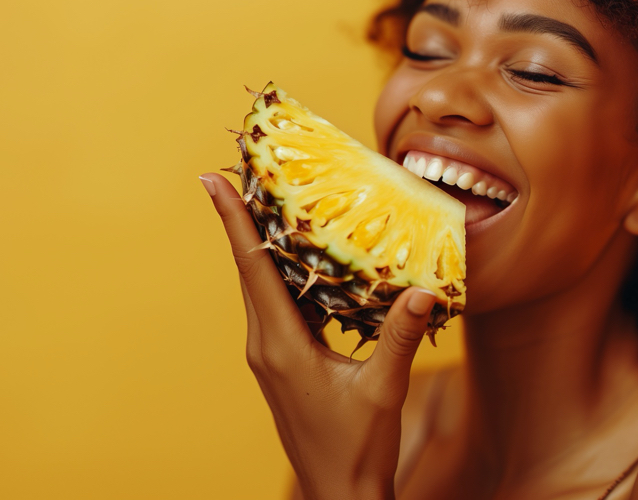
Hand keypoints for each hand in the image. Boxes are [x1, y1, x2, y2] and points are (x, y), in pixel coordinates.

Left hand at [200, 173, 437, 499]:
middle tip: (241, 171)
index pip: (253, 268)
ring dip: (259, 245)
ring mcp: (269, 355)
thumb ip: (400, 338)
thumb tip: (424, 291)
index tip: (212, 179)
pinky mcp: (281, 363)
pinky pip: (275, 306)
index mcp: (280, 346)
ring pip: (259, 287)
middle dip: (242, 218)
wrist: (338, 495)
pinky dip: (280, 274)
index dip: (233, 220)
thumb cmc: (357, 449)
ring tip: (266, 202)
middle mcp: (265, 345)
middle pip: (248, 269)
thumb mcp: (383, 390)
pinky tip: (300, 260)